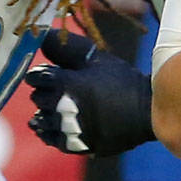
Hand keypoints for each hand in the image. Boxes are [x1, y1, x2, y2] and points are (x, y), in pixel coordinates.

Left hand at [24, 31, 154, 156]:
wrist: (146, 111)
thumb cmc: (121, 81)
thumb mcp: (95, 58)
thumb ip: (65, 48)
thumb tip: (42, 34)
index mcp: (64, 83)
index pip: (34, 78)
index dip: (42, 74)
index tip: (51, 73)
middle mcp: (61, 108)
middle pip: (37, 98)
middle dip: (45, 92)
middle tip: (61, 88)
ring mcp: (67, 129)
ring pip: (42, 120)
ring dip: (47, 113)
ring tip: (60, 108)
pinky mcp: (76, 146)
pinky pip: (52, 139)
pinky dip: (51, 131)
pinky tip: (59, 124)